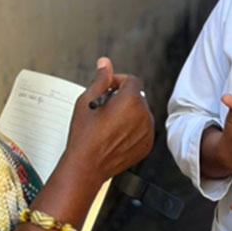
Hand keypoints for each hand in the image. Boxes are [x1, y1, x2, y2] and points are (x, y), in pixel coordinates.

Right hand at [63, 58, 154, 183]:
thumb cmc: (84, 136)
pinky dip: (133, 128)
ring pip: (140, 112)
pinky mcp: (146, 145)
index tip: (107, 89)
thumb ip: (100, 80)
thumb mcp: (86, 102)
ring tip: (108, 123)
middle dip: (122, 98)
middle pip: (137, 96)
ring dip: (128, 113)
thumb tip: (105, 64)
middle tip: (104, 108)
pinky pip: (143, 129)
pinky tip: (115, 135)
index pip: (131, 80)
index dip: (117, 81)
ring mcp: (147, 131)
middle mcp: (143, 115)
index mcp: (130, 101)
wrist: (87, 166)